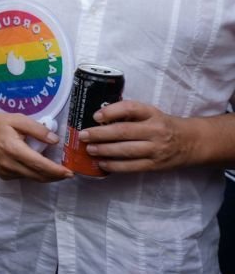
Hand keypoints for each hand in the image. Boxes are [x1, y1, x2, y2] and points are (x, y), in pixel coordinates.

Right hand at [0, 110, 71, 182]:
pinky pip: (23, 177)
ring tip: (57, 172)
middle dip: (56, 176)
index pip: (39, 164)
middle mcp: (9, 164)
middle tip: (68, 173)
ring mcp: (5, 171)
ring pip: (32, 178)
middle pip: (38, 175)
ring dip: (46, 176)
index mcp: (13, 149)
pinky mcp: (3, 174)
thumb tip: (55, 140)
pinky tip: (38, 168)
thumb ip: (38, 129)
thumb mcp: (18, 119)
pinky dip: (34, 174)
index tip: (69, 172)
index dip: (56, 170)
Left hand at [79, 100, 194, 172]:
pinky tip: (102, 163)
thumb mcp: (151, 113)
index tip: (95, 115)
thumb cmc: (163, 125)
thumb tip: (100, 117)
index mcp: (152, 114)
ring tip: (89, 149)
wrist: (192, 142)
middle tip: (83, 135)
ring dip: (104, 150)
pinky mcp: (155, 165)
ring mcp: (156, 149)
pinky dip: (115, 166)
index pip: (131, 108)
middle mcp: (155, 131)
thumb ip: (130, 114)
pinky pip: (132, 166)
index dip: (112, 111)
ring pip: (126, 151)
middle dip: (100, 134)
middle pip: (124, 131)